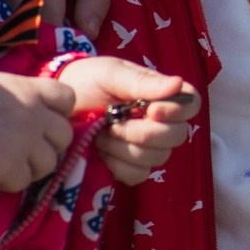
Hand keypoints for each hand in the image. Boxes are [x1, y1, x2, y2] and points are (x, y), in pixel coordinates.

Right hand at [0, 0, 112, 33]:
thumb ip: (96, 0)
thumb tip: (87, 36)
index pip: (46, 19)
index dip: (58, 36)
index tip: (67, 41)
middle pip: (21, 20)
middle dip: (39, 32)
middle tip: (52, 32)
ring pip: (2, 15)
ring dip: (20, 21)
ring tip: (36, 10)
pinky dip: (2, 10)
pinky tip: (18, 1)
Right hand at [0, 66, 76, 190]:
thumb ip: (11, 95)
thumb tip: (10, 107)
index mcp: (31, 90)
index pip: (68, 98)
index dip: (58, 111)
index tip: (43, 118)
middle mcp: (36, 116)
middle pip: (64, 136)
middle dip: (48, 145)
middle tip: (25, 149)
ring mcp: (28, 144)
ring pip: (49, 164)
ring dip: (31, 167)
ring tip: (8, 165)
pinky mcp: (13, 168)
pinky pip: (23, 182)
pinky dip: (9, 182)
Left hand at [52, 56, 199, 183]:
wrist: (58, 106)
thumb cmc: (87, 81)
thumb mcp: (112, 73)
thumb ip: (143, 82)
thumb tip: (178, 83)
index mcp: (162, 95)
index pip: (191, 104)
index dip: (177, 111)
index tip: (152, 110)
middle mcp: (161, 123)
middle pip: (176, 136)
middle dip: (143, 132)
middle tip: (114, 121)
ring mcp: (147, 148)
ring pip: (156, 157)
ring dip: (124, 146)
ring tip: (102, 132)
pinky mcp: (130, 167)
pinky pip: (137, 175)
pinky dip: (117, 164)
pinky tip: (102, 150)